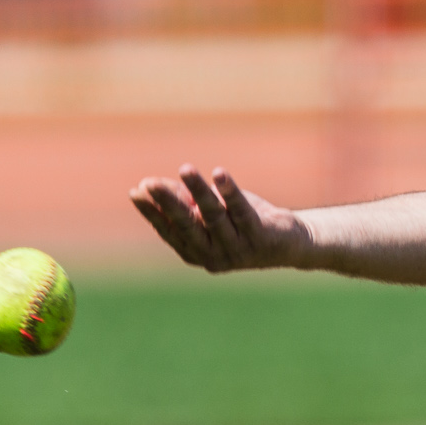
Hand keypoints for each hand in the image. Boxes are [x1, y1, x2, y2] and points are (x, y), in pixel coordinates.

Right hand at [128, 164, 308, 272]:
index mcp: (195, 253)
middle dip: (167, 203)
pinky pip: (242, 210)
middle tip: (149, 183)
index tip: (135, 191)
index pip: (168, 230)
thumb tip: (156, 186)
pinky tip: (219, 174)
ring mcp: (237, 248)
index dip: (152, 212)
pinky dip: (229, 191)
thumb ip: (187, 201)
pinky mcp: (260, 236)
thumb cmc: (243, 223)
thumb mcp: (212, 212)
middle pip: (187, 225)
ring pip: (213, 215)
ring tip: (185, 169)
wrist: (290, 243)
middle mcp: (213, 255)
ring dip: (197, 191)